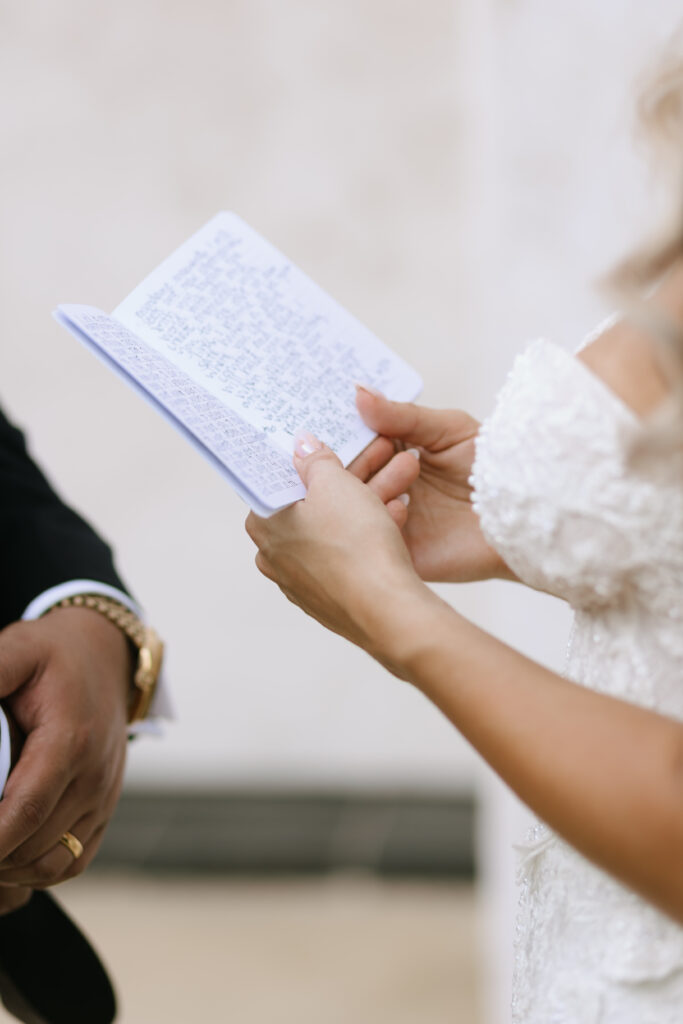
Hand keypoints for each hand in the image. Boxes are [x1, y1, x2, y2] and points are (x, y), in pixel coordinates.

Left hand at [0, 608, 130, 892]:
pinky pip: (73, 861)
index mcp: (71, 741)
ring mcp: (103, 797)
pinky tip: (7, 856)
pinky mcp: (104, 809)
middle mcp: (94, 776)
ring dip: (9, 868)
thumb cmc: (55, 654)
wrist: (108, 657)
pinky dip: (37, 871)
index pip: (23, 811)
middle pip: (32, 845)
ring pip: (51, 863)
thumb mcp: (18, 650)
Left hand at [246, 435, 428, 676]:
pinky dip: (368, 536)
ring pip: (334, 530)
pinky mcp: (330, 599)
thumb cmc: (354, 544)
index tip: (328, 450)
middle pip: (310, 506)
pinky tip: (395, 518)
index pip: (276, 482)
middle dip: (346, 482)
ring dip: (365, 505)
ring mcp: (302, 582)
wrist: (386, 608)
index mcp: (264, 525)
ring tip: (399, 485)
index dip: (306, 462)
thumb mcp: (335, 483)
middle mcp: (275, 557)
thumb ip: (315, 460)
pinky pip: (348, 556)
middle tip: (374, 459)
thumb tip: (302, 446)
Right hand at [355, 387, 515, 581]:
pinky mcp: (401, 552)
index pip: (355, 444)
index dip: (345, 433)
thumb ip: (402, 415)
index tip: (339, 421)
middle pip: (348, 476)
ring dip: (374, 485)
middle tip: (382, 449)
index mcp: (394, 454)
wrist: (525, 513)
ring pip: (354, 506)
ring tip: (409, 472)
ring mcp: (390, 520)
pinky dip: (381, 519)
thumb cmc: (494, 466)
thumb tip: (359, 392)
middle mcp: (386, 486)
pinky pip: (373, 540)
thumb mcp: (448, 429)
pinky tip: (405, 505)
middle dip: (359, 459)